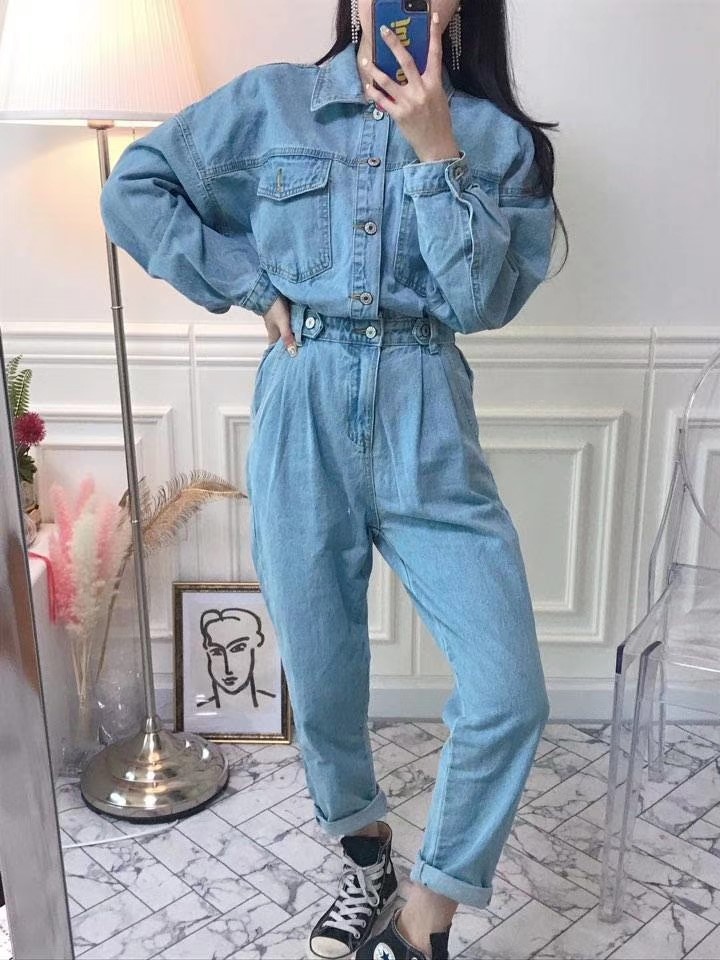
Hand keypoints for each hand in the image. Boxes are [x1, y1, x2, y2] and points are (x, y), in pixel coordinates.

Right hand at [263, 293, 297, 356]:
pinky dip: (293, 330)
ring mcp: (278, 324)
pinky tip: (299, 330)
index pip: (276, 350)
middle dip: (289, 348)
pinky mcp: (282, 317)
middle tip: (298, 355)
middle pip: (282, 343)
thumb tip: (292, 352)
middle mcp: (275, 331)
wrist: (269, 291)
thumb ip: (287, 337)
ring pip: (285, 335)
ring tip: (302, 344)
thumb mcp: (283, 324)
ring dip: (292, 339)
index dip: (281, 356)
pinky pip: (288, 327)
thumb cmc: (274, 307)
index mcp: (273, 336)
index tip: (288, 362)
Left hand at [362, 8, 460, 162]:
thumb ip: (428, 83)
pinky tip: (367, 86)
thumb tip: (415, 70)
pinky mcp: (399, 115)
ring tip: (365, 61)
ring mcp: (408, 103)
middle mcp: (421, 90)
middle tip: (384, 31)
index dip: (432, 35)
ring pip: (387, 81)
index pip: (434, 54)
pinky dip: (373, 92)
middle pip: (406, 61)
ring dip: (374, 70)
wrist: (436, 146)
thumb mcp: (439, 98)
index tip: (429, 18)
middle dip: (394, 44)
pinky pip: (382, 100)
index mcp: (434, 84)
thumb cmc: (439, 121)